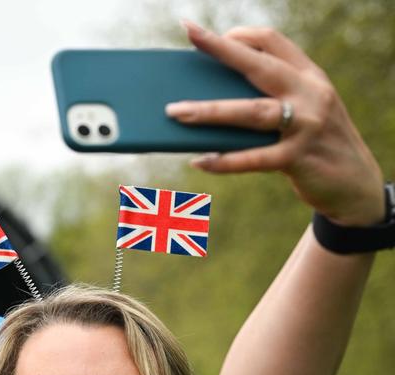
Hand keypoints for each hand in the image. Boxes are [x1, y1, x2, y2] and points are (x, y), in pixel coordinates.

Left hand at [166, 22, 384, 225]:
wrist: (356, 183)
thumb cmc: (315, 144)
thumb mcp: (303, 111)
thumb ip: (269, 99)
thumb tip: (209, 100)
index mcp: (309, 76)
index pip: (272, 42)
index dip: (238, 35)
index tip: (204, 34)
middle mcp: (309, 94)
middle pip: (258, 65)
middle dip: (222, 49)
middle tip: (190, 35)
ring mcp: (306, 125)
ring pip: (250, 112)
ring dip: (209, 111)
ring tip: (174, 112)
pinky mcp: (299, 159)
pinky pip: (254, 158)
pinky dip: (224, 161)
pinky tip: (199, 161)